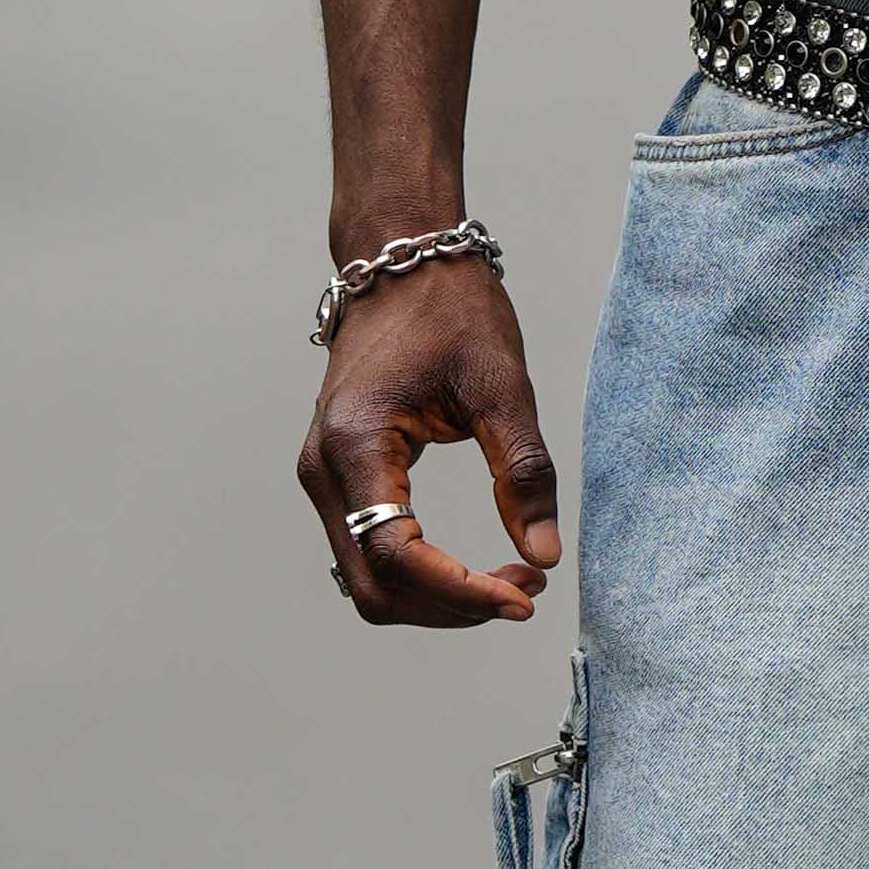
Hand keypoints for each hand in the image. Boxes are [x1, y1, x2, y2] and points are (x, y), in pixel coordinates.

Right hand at [299, 262, 562, 627]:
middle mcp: (324, 469)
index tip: (524, 595)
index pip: (396, 554)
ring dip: (436, 597)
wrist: (401, 263)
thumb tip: (545, 554)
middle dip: (451, 605)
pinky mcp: (340, 477)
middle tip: (524, 590)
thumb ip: (523, 472)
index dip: (460, 591)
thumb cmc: (449, 311)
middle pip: (373, 585)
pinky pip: (369, 550)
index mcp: (356, 444)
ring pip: (367, 578)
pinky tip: (471, 567)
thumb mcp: (501, 386)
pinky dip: (419, 575)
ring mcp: (324, 476)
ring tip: (508, 578)